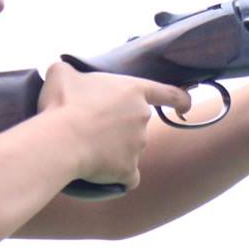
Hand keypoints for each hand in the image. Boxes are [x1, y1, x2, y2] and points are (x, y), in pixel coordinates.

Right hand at [39, 61, 192, 187]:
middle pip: (138, 124)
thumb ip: (69, 71)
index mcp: (134, 91)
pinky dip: (117, 177)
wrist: (62, 139)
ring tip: (85, 148)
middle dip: (120, 127)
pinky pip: (128, 177)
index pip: (168, 93)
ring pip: (130, 150)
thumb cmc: (64, 103)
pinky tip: (102, 175)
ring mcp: (138, 146)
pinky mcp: (129, 170)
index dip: (179, 99)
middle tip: (91, 128)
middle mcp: (142, 118)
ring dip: (114, 151)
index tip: (186, 105)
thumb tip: (65, 74)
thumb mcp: (62, 74)